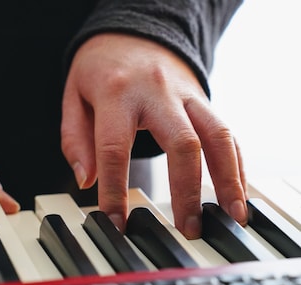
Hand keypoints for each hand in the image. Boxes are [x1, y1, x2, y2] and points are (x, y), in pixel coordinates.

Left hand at [61, 33, 246, 237]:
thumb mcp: (72, 96)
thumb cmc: (99, 69)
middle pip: (182, 143)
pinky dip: (235, 163)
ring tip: (231, 216)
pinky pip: (226, 131)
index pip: (114, 149)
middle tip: (187, 229)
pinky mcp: (202, 99)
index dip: (114, 190)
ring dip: (228, 179)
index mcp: (116, 93)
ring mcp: (185, 94)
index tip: (115, 223)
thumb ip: (75, 139)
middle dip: (187, 191)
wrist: (131, 32)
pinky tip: (235, 191)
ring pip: (217, 135)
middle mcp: (156, 92)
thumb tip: (86, 180)